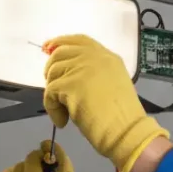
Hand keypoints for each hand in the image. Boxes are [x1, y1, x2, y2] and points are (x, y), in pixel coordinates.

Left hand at [43, 34, 170, 171]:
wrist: (126, 130)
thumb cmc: (122, 117)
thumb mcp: (113, 83)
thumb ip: (94, 74)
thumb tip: (69, 76)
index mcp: (107, 56)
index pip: (79, 41)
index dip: (60, 43)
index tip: (47, 49)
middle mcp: (94, 57)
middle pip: (61, 53)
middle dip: (51, 70)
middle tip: (53, 89)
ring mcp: (82, 68)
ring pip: (53, 73)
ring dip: (53, 94)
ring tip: (64, 111)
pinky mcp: (71, 84)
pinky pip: (50, 93)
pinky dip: (53, 109)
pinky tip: (63, 121)